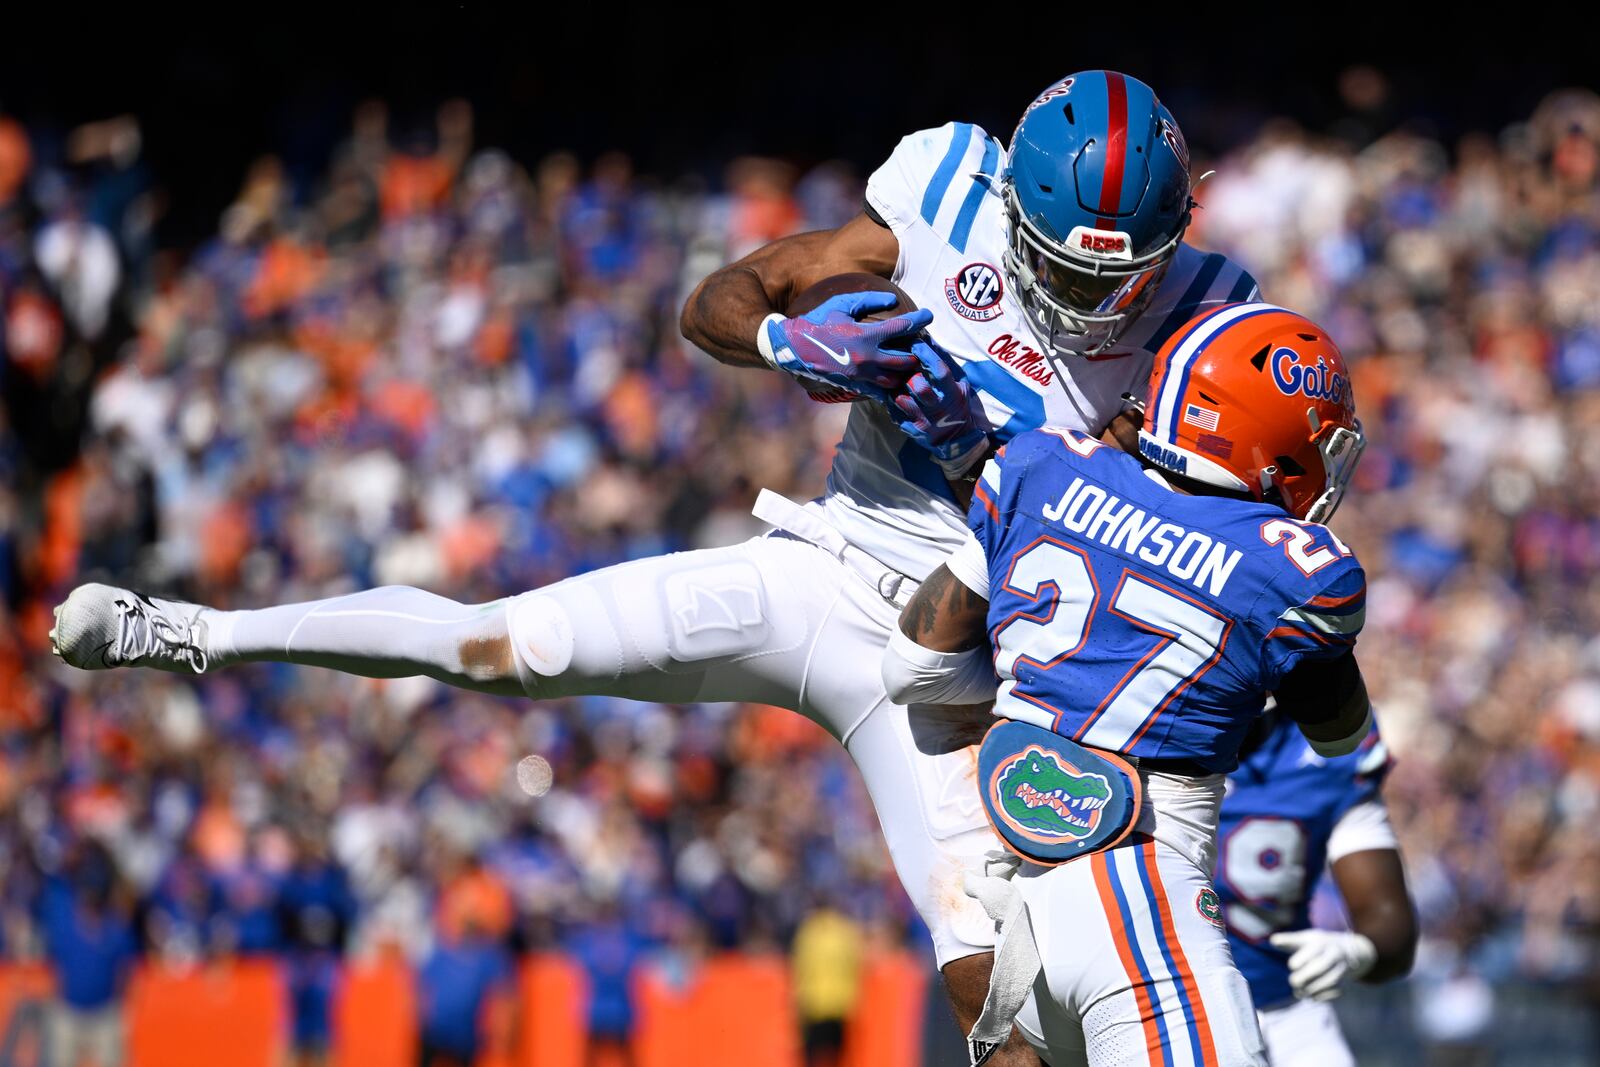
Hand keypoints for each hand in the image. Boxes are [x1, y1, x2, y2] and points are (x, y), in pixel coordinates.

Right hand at [757, 292, 931, 395]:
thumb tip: (893, 300)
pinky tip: (896, 379)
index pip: (901, 328)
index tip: (928, 315)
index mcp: (864, 336)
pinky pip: (881, 391)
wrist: (794, 348)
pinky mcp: (855, 386)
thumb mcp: (842, 305)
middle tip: (922, 344)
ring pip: (896, 379)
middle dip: (918, 351)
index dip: (919, 319)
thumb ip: (869, 301)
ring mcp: (861, 375)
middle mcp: (866, 358)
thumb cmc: (818, 321)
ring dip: (906, 371)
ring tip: (911, 361)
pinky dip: (891, 386)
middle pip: (906, 360)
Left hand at [891, 336, 989, 476]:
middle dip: (909, 375)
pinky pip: (894, 412)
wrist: (955, 440)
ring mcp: (923, 421)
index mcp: (952, 394)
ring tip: (895, 382)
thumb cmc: (957, 406)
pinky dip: (891, 402)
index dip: (927, 355)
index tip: (916, 343)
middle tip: (902, 367)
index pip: (940, 371)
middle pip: (918, 387)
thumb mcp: (961, 387)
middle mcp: (938, 408)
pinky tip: (893, 396)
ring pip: (901, 399)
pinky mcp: (911, 430)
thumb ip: (947, 367)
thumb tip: (930, 342)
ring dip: (895, 389)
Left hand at [1268, 929, 1377, 1000]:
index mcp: (1321, 943)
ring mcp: (1341, 970)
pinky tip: (1311, 995)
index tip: (1292, 965)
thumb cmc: (1318, 945)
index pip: (1310, 952)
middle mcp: (1334, 955)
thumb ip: (1289, 940)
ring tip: (1299, 992)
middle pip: (1319, 968)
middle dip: (1302, 978)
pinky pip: (1333, 993)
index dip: (1297, 963)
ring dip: (1310, 990)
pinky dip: (1320, 996)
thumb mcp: (1304, 938)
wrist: (1347, 951)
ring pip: (1327, 982)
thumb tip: (1273, 941)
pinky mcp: (1344, 983)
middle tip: (1293, 982)